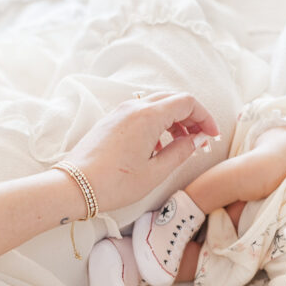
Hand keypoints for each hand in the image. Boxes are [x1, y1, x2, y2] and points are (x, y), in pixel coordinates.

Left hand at [60, 92, 219, 212]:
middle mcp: (134, 107)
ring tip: (179, 145)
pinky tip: (156, 147)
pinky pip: (140, 112)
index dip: (204, 117)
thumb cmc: (114, 183)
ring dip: (173, 120)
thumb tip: (198, 140)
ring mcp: (120, 112)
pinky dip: (156, 123)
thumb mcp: (155, 172)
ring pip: (156, 104)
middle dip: (190, 117)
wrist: (74, 187)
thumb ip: (181, 152)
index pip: (187, 102)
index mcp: (148, 116)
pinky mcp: (111, 120)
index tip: (211, 135)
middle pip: (172, 99)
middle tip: (199, 139)